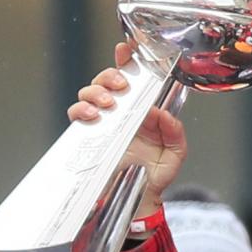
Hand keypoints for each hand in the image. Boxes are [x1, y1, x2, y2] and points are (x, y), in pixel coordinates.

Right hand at [67, 47, 186, 221]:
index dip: (127, 59)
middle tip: (122, 86)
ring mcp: (103, 123)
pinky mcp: (89, 136)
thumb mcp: (175, 153)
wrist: (139, 201)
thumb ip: (173, 131)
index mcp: (142, 109)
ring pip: (89, 92)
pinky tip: (94, 117)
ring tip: (109, 105)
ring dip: (97, 92)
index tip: (127, 50)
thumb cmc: (156, 176)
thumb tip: (159, 113)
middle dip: (111, 75)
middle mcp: (120, 112)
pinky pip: (76, 115)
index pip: (132, 77)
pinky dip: (81, 110)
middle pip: (106, 79)